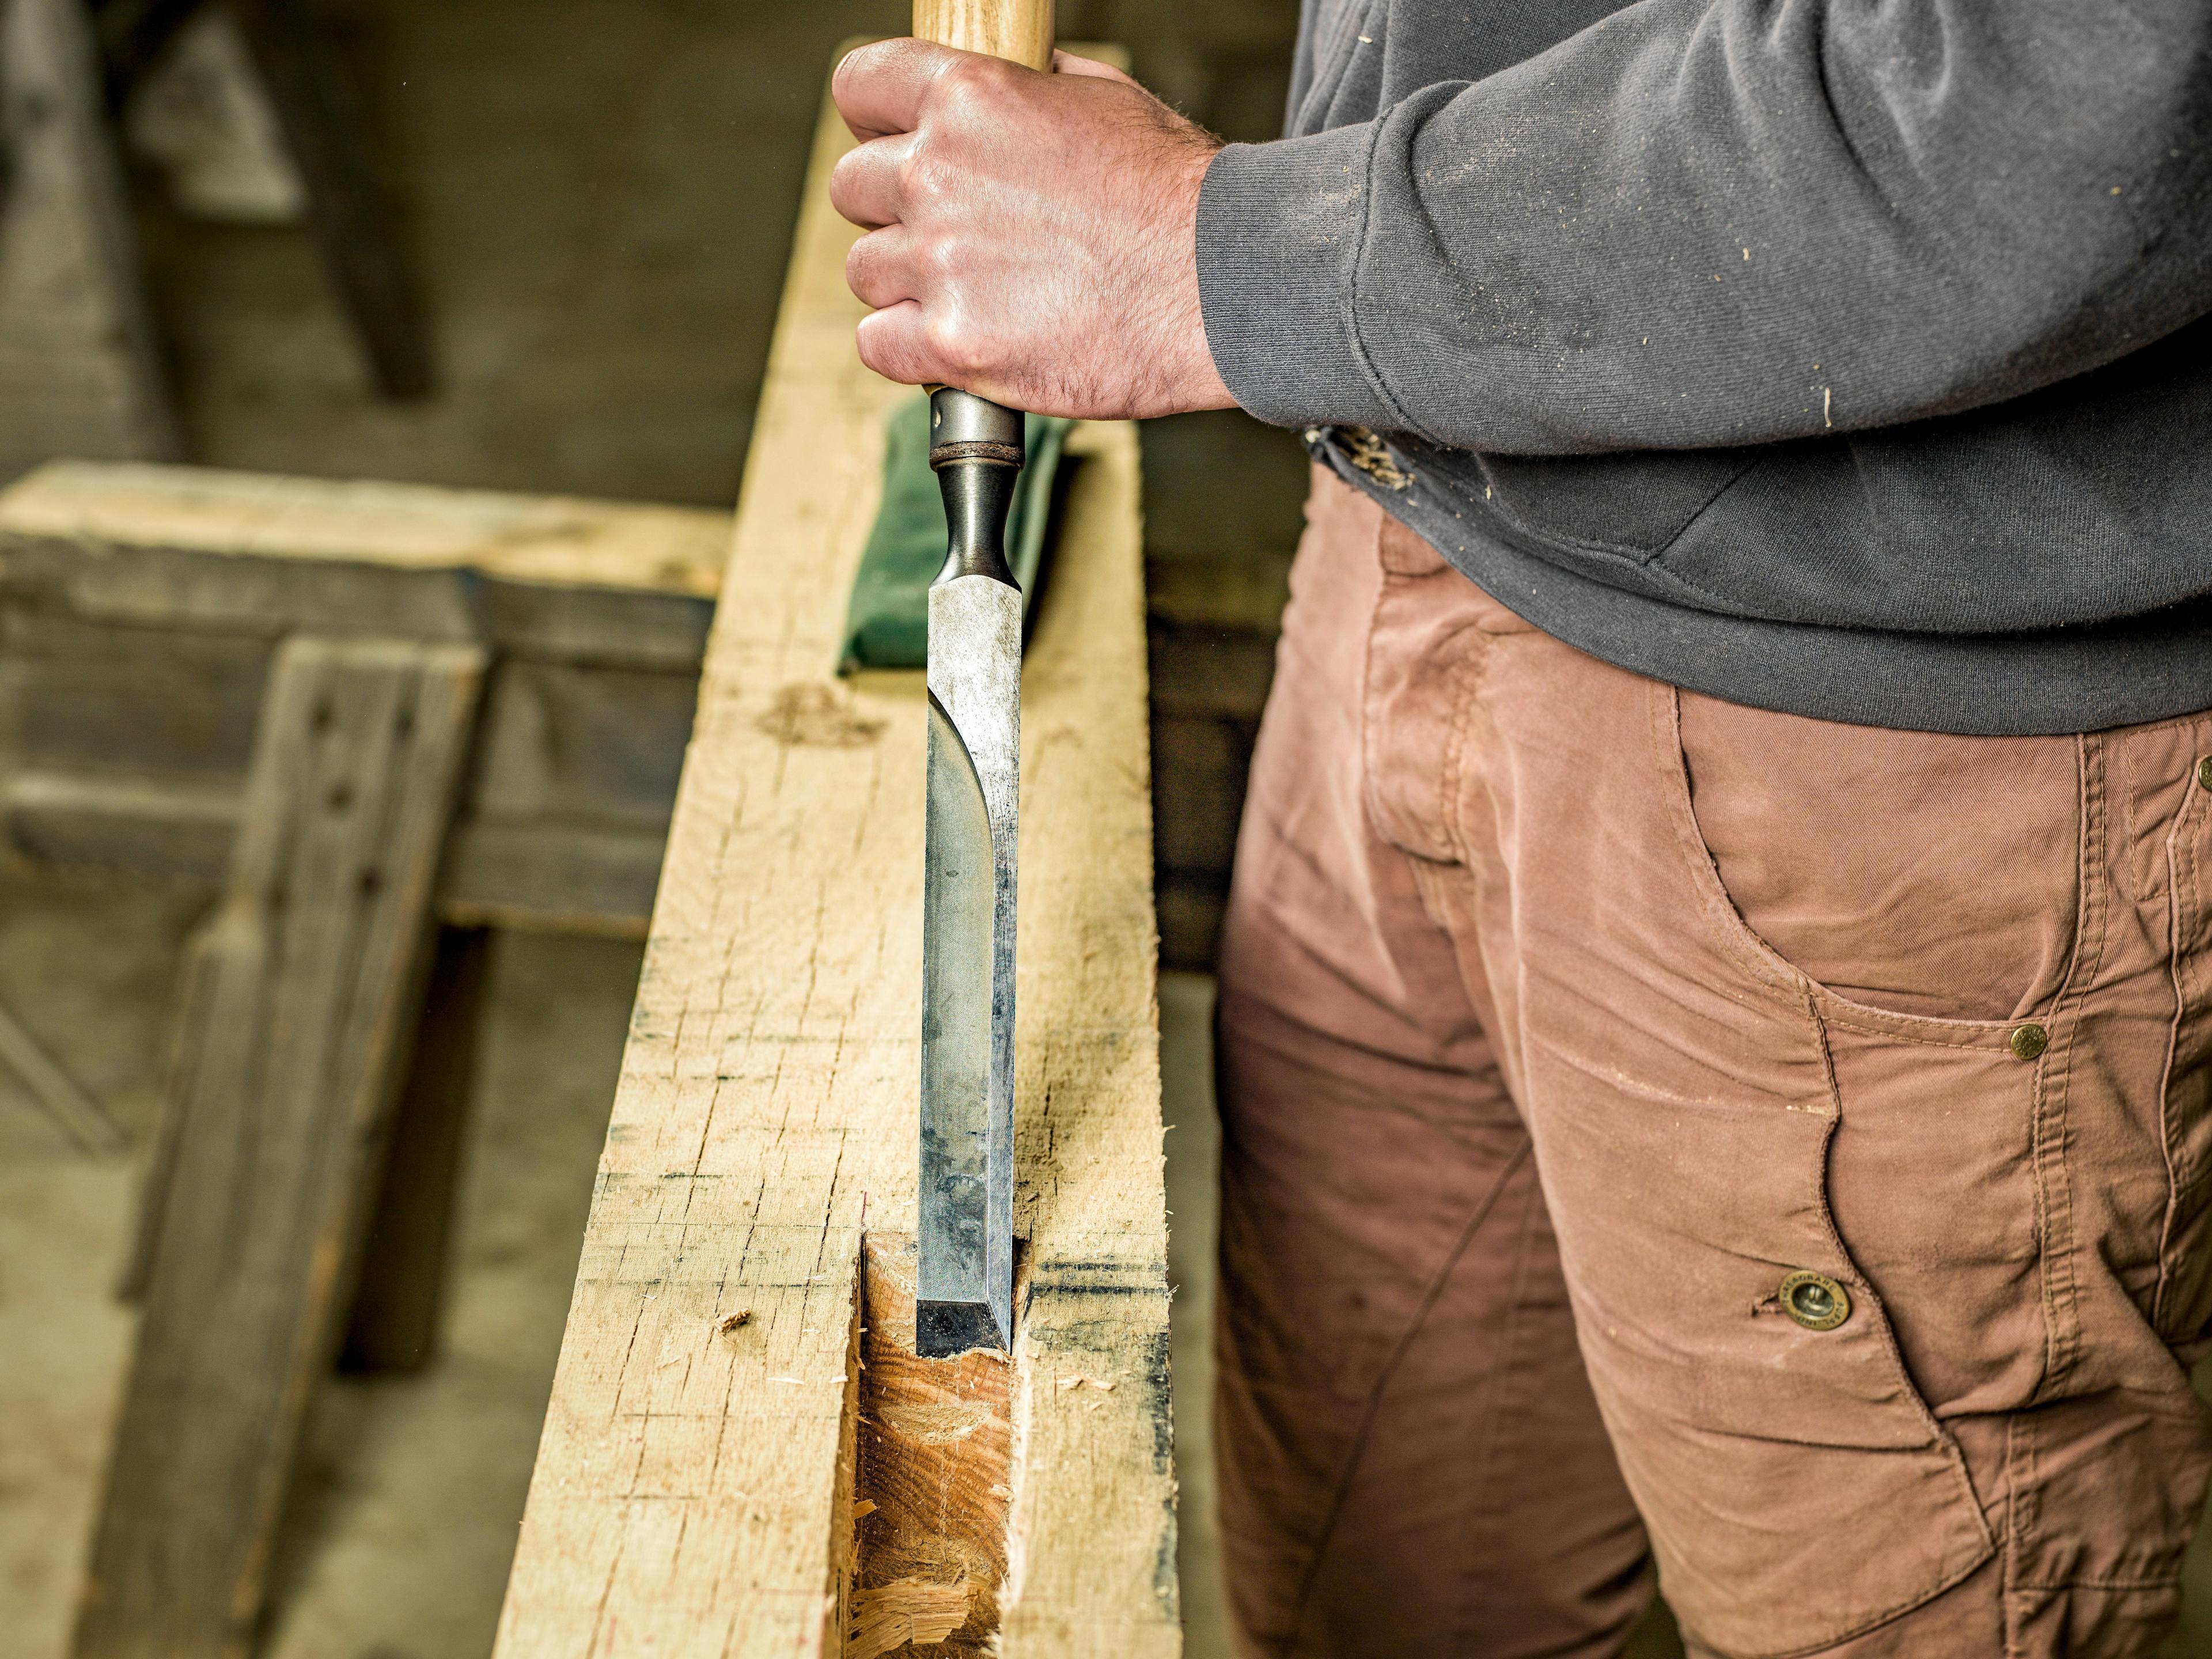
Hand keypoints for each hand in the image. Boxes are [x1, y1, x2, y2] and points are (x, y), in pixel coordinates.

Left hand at [830, 40, 1234, 419]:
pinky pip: (879, 345)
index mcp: (970, 99)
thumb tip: (1011, 85)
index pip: (859, 87)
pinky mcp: (954, 343)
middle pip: (851, 188)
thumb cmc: (1179, 198)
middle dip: (892, 210)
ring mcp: (941, 263)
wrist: (1224, 285)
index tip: (891, 144)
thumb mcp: (1106, 100)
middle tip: (947, 235)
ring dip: (905, 284)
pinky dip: (910, 349)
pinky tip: (959, 341)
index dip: (874, 120)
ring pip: (864, 272)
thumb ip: (1033, 90)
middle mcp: (938, 175)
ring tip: (970, 293)